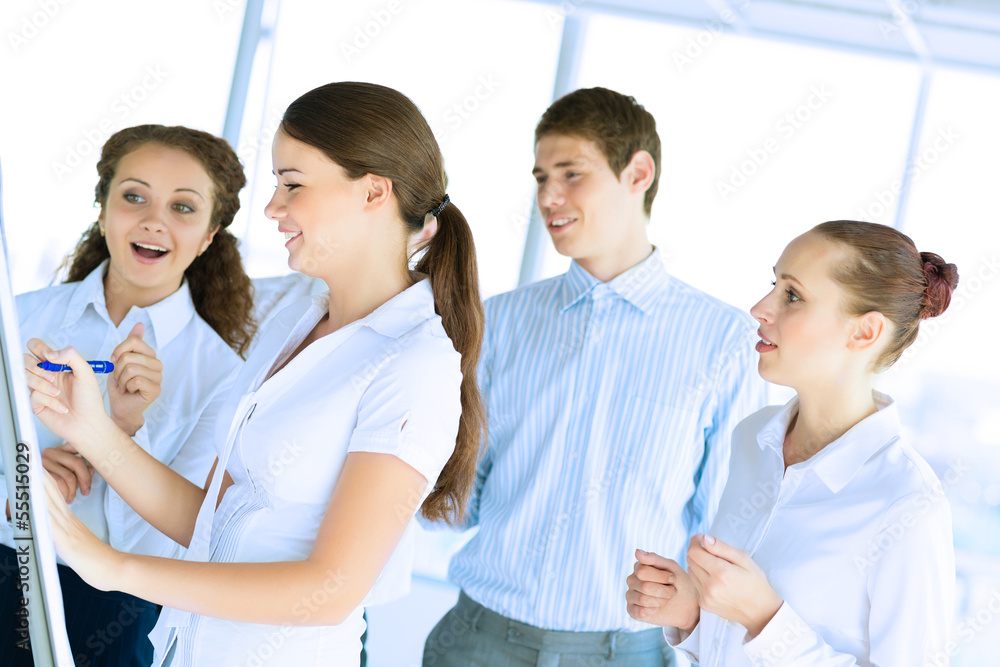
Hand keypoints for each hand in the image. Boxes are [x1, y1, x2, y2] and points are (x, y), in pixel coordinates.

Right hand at [25, 340, 115, 459]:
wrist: (88, 422)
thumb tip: (50, 353)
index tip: (48, 357)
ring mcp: (39, 388)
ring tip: (58, 393)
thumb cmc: (89, 399)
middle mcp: (46, 375)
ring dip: (44, 385)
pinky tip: (61, 406)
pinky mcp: (36, 403)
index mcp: (57, 364)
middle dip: (37, 367)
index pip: (37, 348)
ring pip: (26, 377)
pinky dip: (50, 401)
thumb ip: (71, 356)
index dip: (38, 348)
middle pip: (25, 360)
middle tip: (53, 376)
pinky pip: (33, 396)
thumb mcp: (87, 372)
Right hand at [42, 444, 93, 503]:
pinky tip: (66, 498)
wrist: (33, 495)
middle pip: (77, 463)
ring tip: (72, 498)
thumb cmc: (54, 483)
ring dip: (74, 490)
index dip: (91, 457)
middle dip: (85, 479)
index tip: (95, 470)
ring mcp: (43, 462)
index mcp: (60, 449)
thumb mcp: (69, 474)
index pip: (79, 447)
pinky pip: (59, 483)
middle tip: (86, 491)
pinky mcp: (39, 473)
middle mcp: (51, 452)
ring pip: (69, 475)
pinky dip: (66, 493)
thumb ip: (81, 470)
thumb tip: (91, 470)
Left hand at [43, 471, 120, 591]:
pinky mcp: (65, 540)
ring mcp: (67, 530)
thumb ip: (72, 536)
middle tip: (34, 461)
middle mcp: (68, 523)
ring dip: (41, 487)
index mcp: (71, 523)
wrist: (113, 570)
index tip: (38, 469)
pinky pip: (51, 521)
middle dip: (42, 478)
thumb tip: (63, 534)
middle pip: (53, 495)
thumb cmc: (99, 561)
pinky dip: (42, 508)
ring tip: (33, 471)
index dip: (47, 482)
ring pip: (50, 503)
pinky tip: (35, 499)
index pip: (56, 497)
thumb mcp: (83, 545)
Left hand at [108, 323, 162, 435]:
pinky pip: (136, 381)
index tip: (114, 360)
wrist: (121, 407)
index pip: (134, 341)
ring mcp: (158, 377)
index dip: (118, 350)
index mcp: (149, 355)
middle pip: (130, 356)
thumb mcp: (121, 361)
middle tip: (119, 378)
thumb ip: (130, 344)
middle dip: (117, 369)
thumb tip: (139, 324)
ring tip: (123, 386)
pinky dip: (126, 387)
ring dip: (121, 380)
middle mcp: (157, 364)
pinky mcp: (155, 389)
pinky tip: (128, 391)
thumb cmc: (120, 385)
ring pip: (131, 369)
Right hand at [626, 549, 699, 632]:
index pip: (642, 571)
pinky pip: (640, 612)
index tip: (672, 578)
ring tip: (666, 599)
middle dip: (663, 591)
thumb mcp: (671, 567)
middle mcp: (632, 580)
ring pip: (643, 599)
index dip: (661, 577)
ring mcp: (631, 595)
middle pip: (644, 586)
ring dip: (661, 601)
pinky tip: (658, 608)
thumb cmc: (679, 583)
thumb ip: (654, 559)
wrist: (687, 605)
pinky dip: (654, 610)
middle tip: (671, 591)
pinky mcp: (632, 611)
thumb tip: (636, 551)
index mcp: (639, 566)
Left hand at [687, 534, 782, 637]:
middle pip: (690, 560)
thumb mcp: (744, 560)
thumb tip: (704, 538)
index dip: (696, 542)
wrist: (760, 612)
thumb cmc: (755, 583)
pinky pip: (695, 585)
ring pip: (691, 571)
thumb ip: (722, 548)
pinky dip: (701, 579)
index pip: (694, 551)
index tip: (702, 539)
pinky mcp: (704, 605)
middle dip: (698, 552)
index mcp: (721, 572)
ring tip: (715, 568)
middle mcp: (710, 586)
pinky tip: (715, 581)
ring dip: (699, 565)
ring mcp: (706, 597)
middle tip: (712, 553)